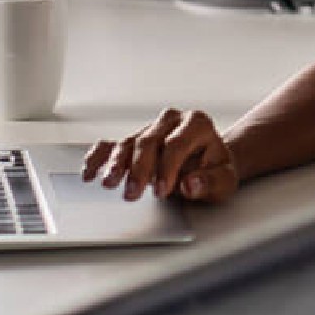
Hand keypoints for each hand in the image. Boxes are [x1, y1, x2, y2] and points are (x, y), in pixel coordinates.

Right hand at [82, 109, 239, 203]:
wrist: (209, 163)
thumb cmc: (215, 169)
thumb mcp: (224, 180)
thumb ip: (210, 182)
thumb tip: (190, 185)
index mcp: (198, 124)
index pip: (176, 143)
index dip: (167, 167)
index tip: (162, 191)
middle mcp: (172, 121)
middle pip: (149, 141)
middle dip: (139, 169)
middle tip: (132, 193)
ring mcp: (151, 129)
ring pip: (129, 142)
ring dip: (116, 164)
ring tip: (109, 183)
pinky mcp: (134, 140)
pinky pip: (112, 144)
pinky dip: (99, 157)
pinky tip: (90, 172)